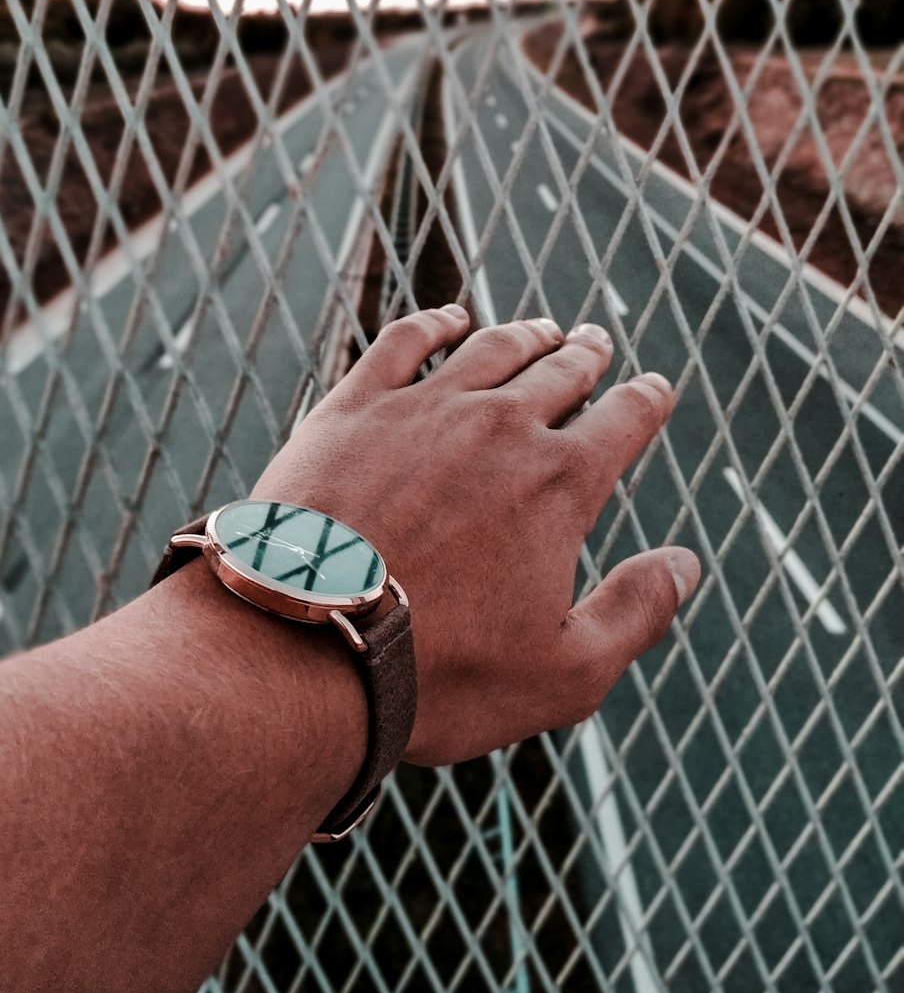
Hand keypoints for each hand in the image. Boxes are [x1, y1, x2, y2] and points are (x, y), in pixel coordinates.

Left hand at [252, 306, 699, 765]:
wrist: (306, 646)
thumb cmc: (440, 672)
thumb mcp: (565, 673)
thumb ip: (636, 612)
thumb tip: (686, 564)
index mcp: (560, 483)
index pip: (624, 420)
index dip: (646, 400)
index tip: (654, 388)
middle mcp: (500, 427)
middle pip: (560, 372)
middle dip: (587, 356)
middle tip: (595, 344)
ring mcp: (423, 408)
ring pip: (491, 348)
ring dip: (525, 334)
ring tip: (542, 329)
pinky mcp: (354, 406)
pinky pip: (405, 342)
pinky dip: (435, 322)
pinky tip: (448, 319)